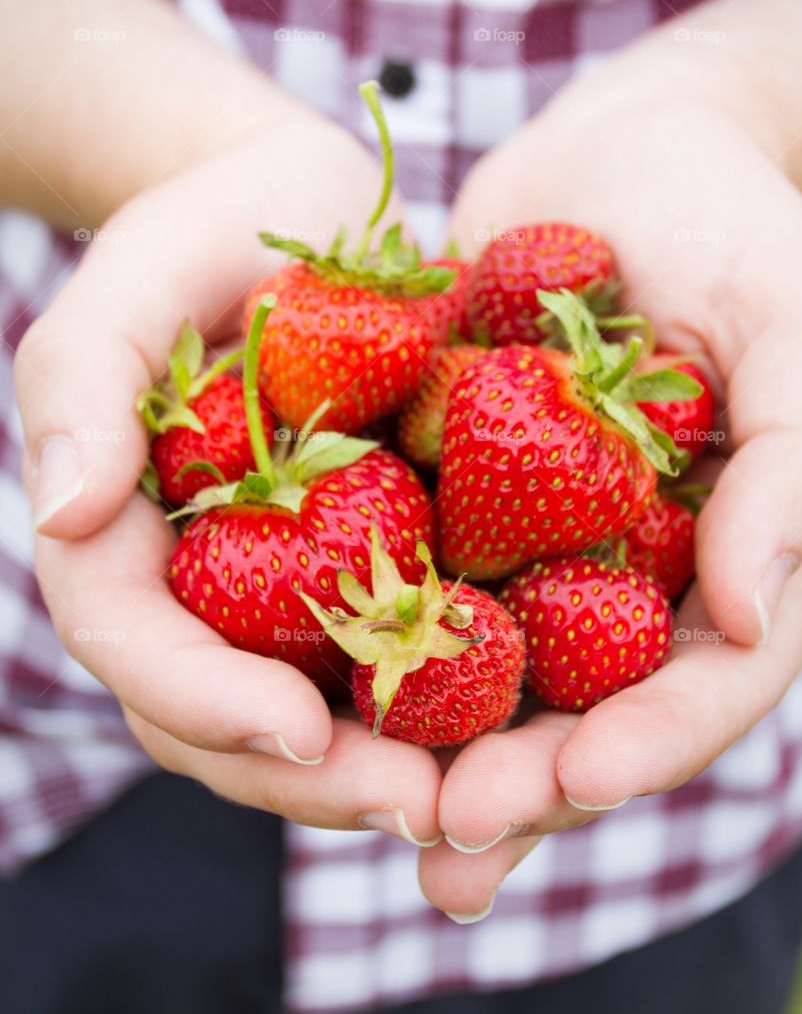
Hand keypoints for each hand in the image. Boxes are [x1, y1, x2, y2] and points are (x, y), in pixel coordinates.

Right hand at [16, 121, 441, 844]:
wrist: (306, 206)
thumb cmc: (204, 229)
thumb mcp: (134, 279)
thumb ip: (81, 382)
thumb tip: (60, 516)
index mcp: (125, 531)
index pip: (136, 643)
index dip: (203, 701)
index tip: (295, 731)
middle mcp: (203, 579)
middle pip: (227, 716)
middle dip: (314, 779)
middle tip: (418, 807)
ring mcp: (289, 580)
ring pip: (319, 710)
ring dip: (393, 765)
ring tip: (483, 792)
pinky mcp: (374, 558)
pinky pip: (405, 646)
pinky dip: (454, 694)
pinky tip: (529, 712)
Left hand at [417, 91, 801, 917]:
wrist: (624, 141)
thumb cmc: (737, 223)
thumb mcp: (801, 330)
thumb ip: (800, 470)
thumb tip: (751, 618)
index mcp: (741, 557)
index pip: (707, 684)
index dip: (648, 745)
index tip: (572, 781)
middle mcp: (643, 568)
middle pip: (589, 708)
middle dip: (523, 778)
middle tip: (442, 834)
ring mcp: (549, 535)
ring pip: (494, 667)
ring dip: (436, 746)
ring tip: (364, 807)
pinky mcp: (465, 488)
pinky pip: (416, 568)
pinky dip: (369, 627)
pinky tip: (301, 675)